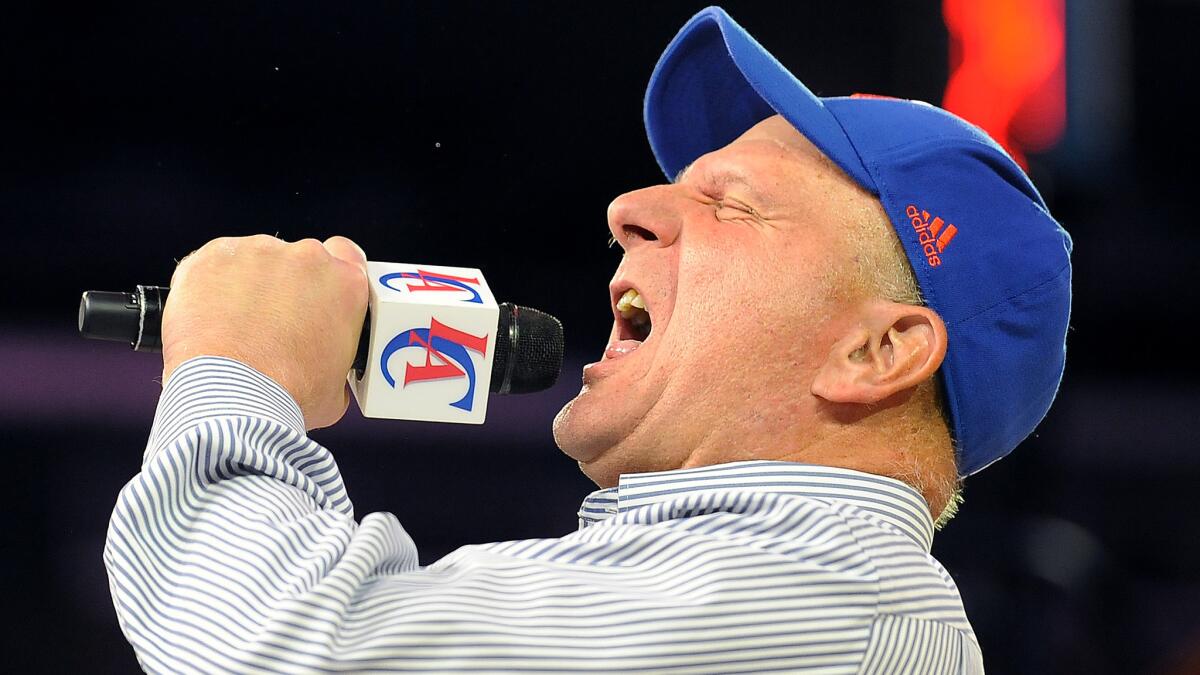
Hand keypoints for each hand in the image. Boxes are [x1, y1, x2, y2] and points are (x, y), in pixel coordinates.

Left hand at [162, 234, 368, 429]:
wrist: (233, 399)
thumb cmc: (285, 396)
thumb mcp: (336, 388)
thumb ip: (336, 361)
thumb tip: (324, 369)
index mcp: (346, 285)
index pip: (347, 256)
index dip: (330, 276)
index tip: (317, 293)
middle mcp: (307, 259)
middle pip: (299, 260)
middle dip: (287, 286)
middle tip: (273, 325)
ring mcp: (258, 253)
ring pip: (254, 261)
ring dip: (248, 286)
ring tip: (235, 329)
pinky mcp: (215, 256)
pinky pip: (214, 266)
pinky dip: (209, 287)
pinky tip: (209, 320)